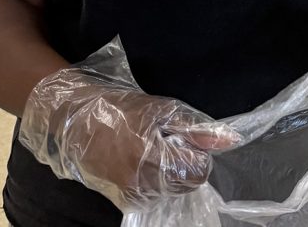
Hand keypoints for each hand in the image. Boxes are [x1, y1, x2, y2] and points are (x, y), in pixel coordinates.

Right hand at [19, 68, 240, 210]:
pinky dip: (154, 180)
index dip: (195, 151)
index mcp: (153, 156)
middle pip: (186, 183)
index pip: (198, 170)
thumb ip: (196, 129)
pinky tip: (137, 161)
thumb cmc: (121, 108)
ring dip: (169, 173)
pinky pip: (153, 195)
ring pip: (171, 191)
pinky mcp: (123, 200)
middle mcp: (142, 182)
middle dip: (183, 162)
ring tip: (147, 149)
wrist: (76, 119)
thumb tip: (231, 140)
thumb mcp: (163, 111)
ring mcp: (131, 194)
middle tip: (163, 140)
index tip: (180, 137)